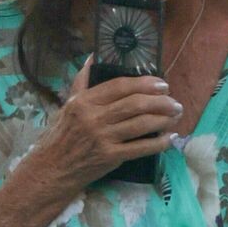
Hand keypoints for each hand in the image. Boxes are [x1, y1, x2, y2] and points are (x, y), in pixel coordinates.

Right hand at [37, 60, 182, 196]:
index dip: (144, 83)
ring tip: (176, 116)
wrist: (51, 169)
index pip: (120, 86)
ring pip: (140, 124)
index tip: (161, 83)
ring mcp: (103, 139)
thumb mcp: (68, 105)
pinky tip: (169, 138)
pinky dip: (158, 143)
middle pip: (135, 104)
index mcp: (84, 102)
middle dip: (160, 101)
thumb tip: (94, 56)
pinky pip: (140, 148)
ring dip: (163, 119)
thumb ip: (83, 81)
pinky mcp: (110, 158)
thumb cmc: (60, 136)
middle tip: (174, 101)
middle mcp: (94, 118)